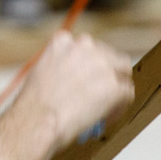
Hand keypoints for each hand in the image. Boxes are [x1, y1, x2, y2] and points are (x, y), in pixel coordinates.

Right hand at [17, 32, 134, 150]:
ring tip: (107, 106)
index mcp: (64, 40)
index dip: (90, 65)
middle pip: (109, 56)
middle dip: (107, 74)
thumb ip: (61, 66)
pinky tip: (106, 118)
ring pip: (123, 73)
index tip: (88, 78)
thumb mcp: (41, 70)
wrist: (37, 119)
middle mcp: (85, 47)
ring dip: (117, 88)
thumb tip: (74, 79)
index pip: (88, 47)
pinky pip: (127, 94)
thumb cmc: (34, 103)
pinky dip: (119, 107)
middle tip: (100, 93)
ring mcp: (102, 65)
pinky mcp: (114, 86)